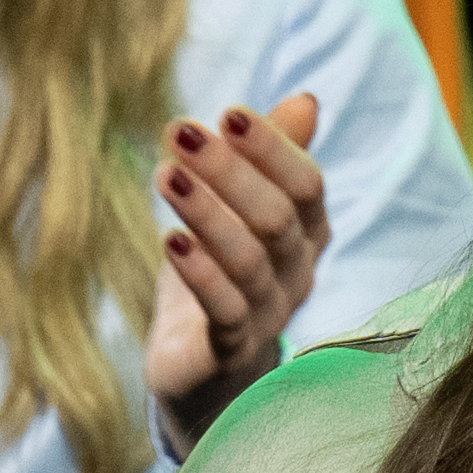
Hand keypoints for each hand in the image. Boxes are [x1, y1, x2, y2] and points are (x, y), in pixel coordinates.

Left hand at [145, 94, 335, 435]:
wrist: (205, 372)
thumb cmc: (223, 276)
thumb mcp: (240, 211)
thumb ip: (268, 157)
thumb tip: (307, 99)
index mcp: (307, 236)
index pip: (306, 186)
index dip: (272, 149)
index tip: (227, 111)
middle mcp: (298, 275)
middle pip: (277, 218)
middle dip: (230, 170)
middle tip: (181, 131)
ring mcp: (268, 316)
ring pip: (249, 261)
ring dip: (207, 213)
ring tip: (165, 174)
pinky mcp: (230, 351)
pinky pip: (223, 310)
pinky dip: (199, 273)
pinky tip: (169, 240)